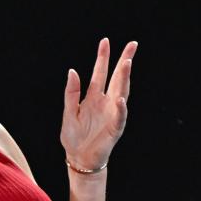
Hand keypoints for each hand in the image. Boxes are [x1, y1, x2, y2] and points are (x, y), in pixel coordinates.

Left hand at [60, 38, 136, 170]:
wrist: (78, 159)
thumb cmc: (74, 137)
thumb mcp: (68, 112)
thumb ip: (71, 93)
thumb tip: (72, 71)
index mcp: (92, 97)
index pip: (100, 73)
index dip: (103, 58)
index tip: (105, 41)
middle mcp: (105, 102)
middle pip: (117, 77)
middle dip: (124, 61)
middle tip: (132, 44)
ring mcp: (112, 114)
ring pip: (122, 92)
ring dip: (125, 78)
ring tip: (127, 63)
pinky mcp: (114, 128)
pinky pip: (119, 117)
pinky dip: (120, 108)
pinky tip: (120, 99)